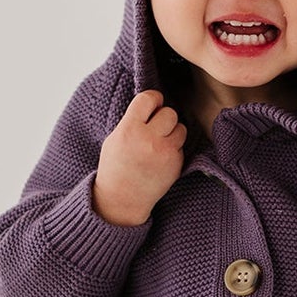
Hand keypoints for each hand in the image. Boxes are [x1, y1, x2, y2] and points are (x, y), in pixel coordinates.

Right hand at [92, 90, 186, 224]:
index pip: (149, 98)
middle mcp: (148, 139)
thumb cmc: (116, 166)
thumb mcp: (114, 138)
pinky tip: (161, 159)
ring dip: (172, 132)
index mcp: (129, 129)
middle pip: (170, 112)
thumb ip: (133, 120)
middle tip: (155, 127)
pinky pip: (181, 146)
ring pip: (181, 128)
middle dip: (163, 118)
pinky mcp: (176, 165)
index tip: (152, 105)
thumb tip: (153, 103)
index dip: (153, 99)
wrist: (122, 199)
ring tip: (159, 143)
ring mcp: (164, 153)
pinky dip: (174, 149)